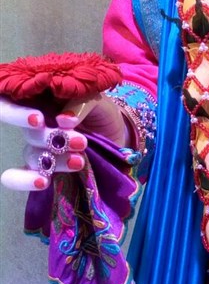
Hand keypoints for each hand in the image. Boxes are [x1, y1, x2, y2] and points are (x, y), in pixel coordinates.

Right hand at [0, 94, 125, 191]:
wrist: (117, 137)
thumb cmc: (102, 113)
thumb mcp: (97, 101)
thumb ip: (81, 104)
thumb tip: (63, 120)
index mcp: (44, 101)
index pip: (14, 104)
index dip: (17, 114)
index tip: (38, 120)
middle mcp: (37, 125)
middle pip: (29, 133)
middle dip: (52, 139)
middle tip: (80, 142)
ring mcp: (39, 148)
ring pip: (32, 155)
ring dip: (56, 160)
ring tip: (79, 161)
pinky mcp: (43, 169)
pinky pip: (19, 177)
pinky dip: (26, 180)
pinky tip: (43, 182)